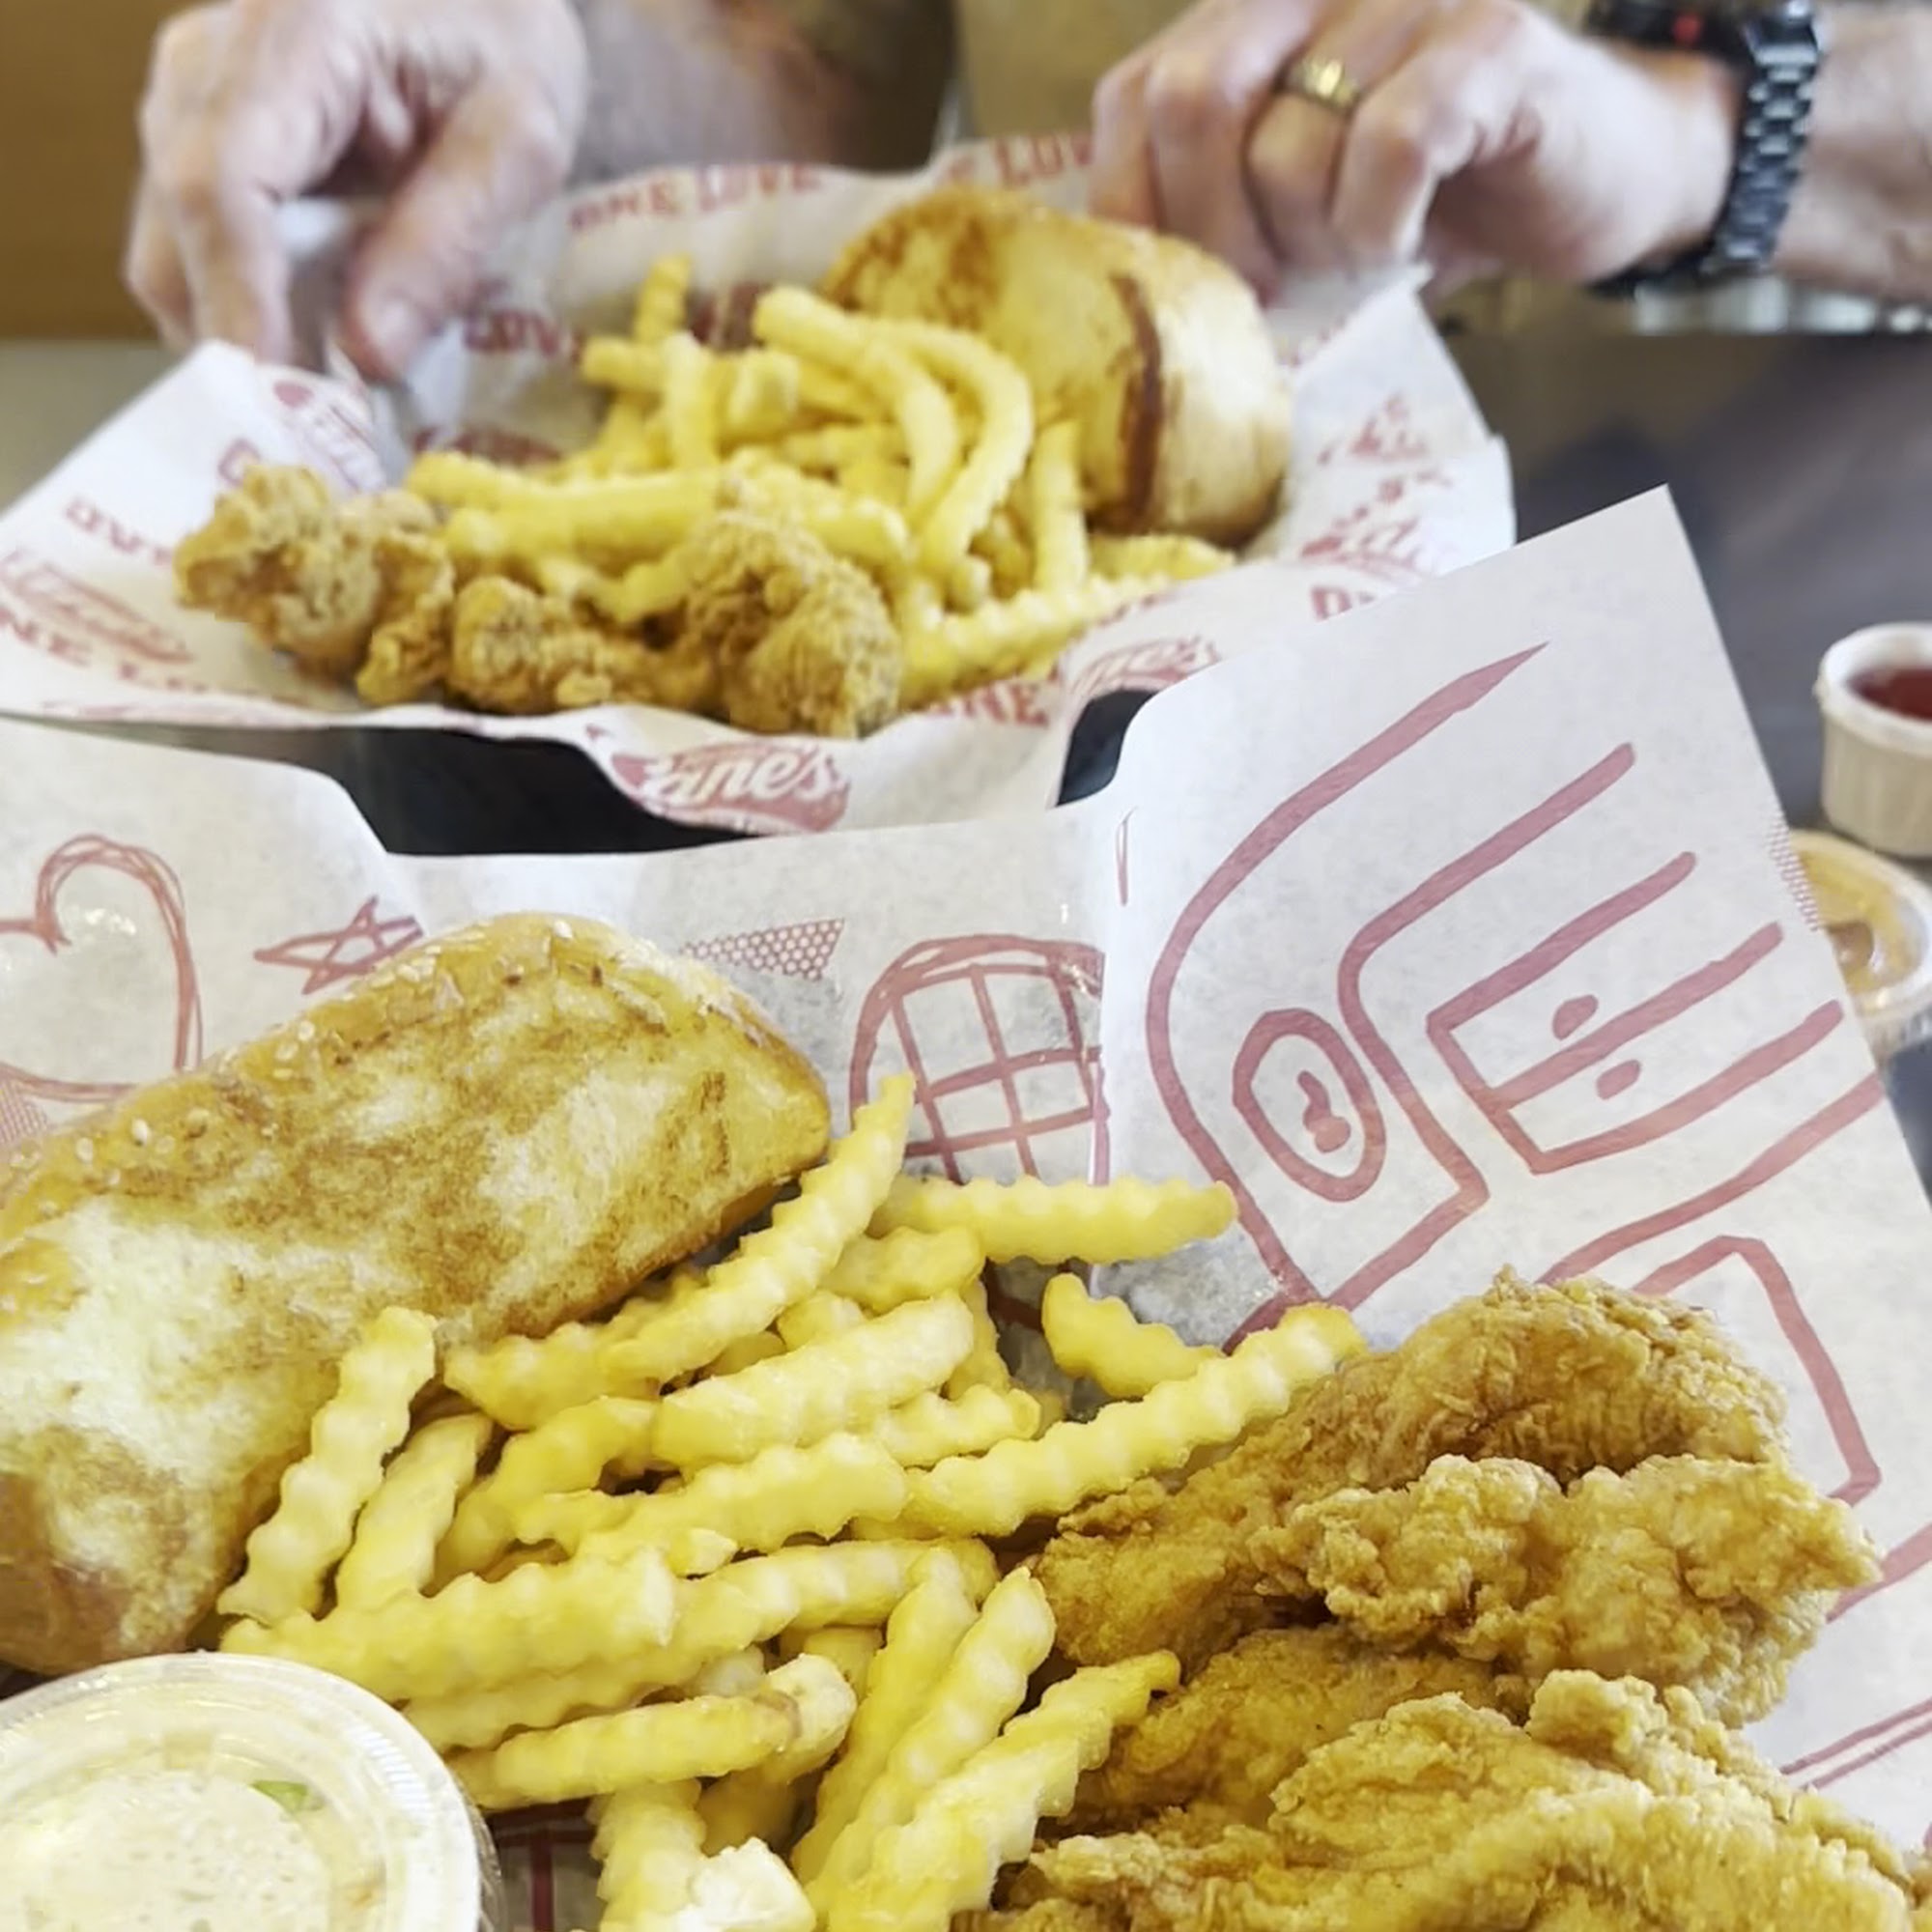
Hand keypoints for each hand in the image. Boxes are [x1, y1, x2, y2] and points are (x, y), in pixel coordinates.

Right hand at [128, 0, 588, 376]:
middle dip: (243, 352)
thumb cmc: (503, 45)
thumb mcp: (519, 139)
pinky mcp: (202, 151)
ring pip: (174, 260)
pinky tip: (323, 361)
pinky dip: (255, 321)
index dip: (244, 308)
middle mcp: (208, 67)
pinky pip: (201, 259)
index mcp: (294, 37)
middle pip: (178, 238)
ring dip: (248, 345)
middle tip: (324, 447)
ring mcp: (191, 108)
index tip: (282, 405)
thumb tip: (367, 358)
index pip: (222, 185)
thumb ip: (448, 240)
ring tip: (335, 412)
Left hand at [1091, 0, 1740, 292]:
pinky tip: (1409, 239)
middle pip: (1191, 103)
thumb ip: (1213, 199)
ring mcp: (1406, 1)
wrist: (1599, 174)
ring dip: (1318, 243)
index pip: (1133, 100)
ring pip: (1289, 147)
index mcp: (1251, 17)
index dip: (1146, 210)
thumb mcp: (1295, 197)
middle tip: (1278, 281)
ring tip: (1364, 252)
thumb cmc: (1432, 196)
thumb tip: (1134, 282)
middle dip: (1219, 231)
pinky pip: (1390, 148)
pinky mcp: (1488, 43)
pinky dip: (1384, 228)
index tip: (1199, 279)